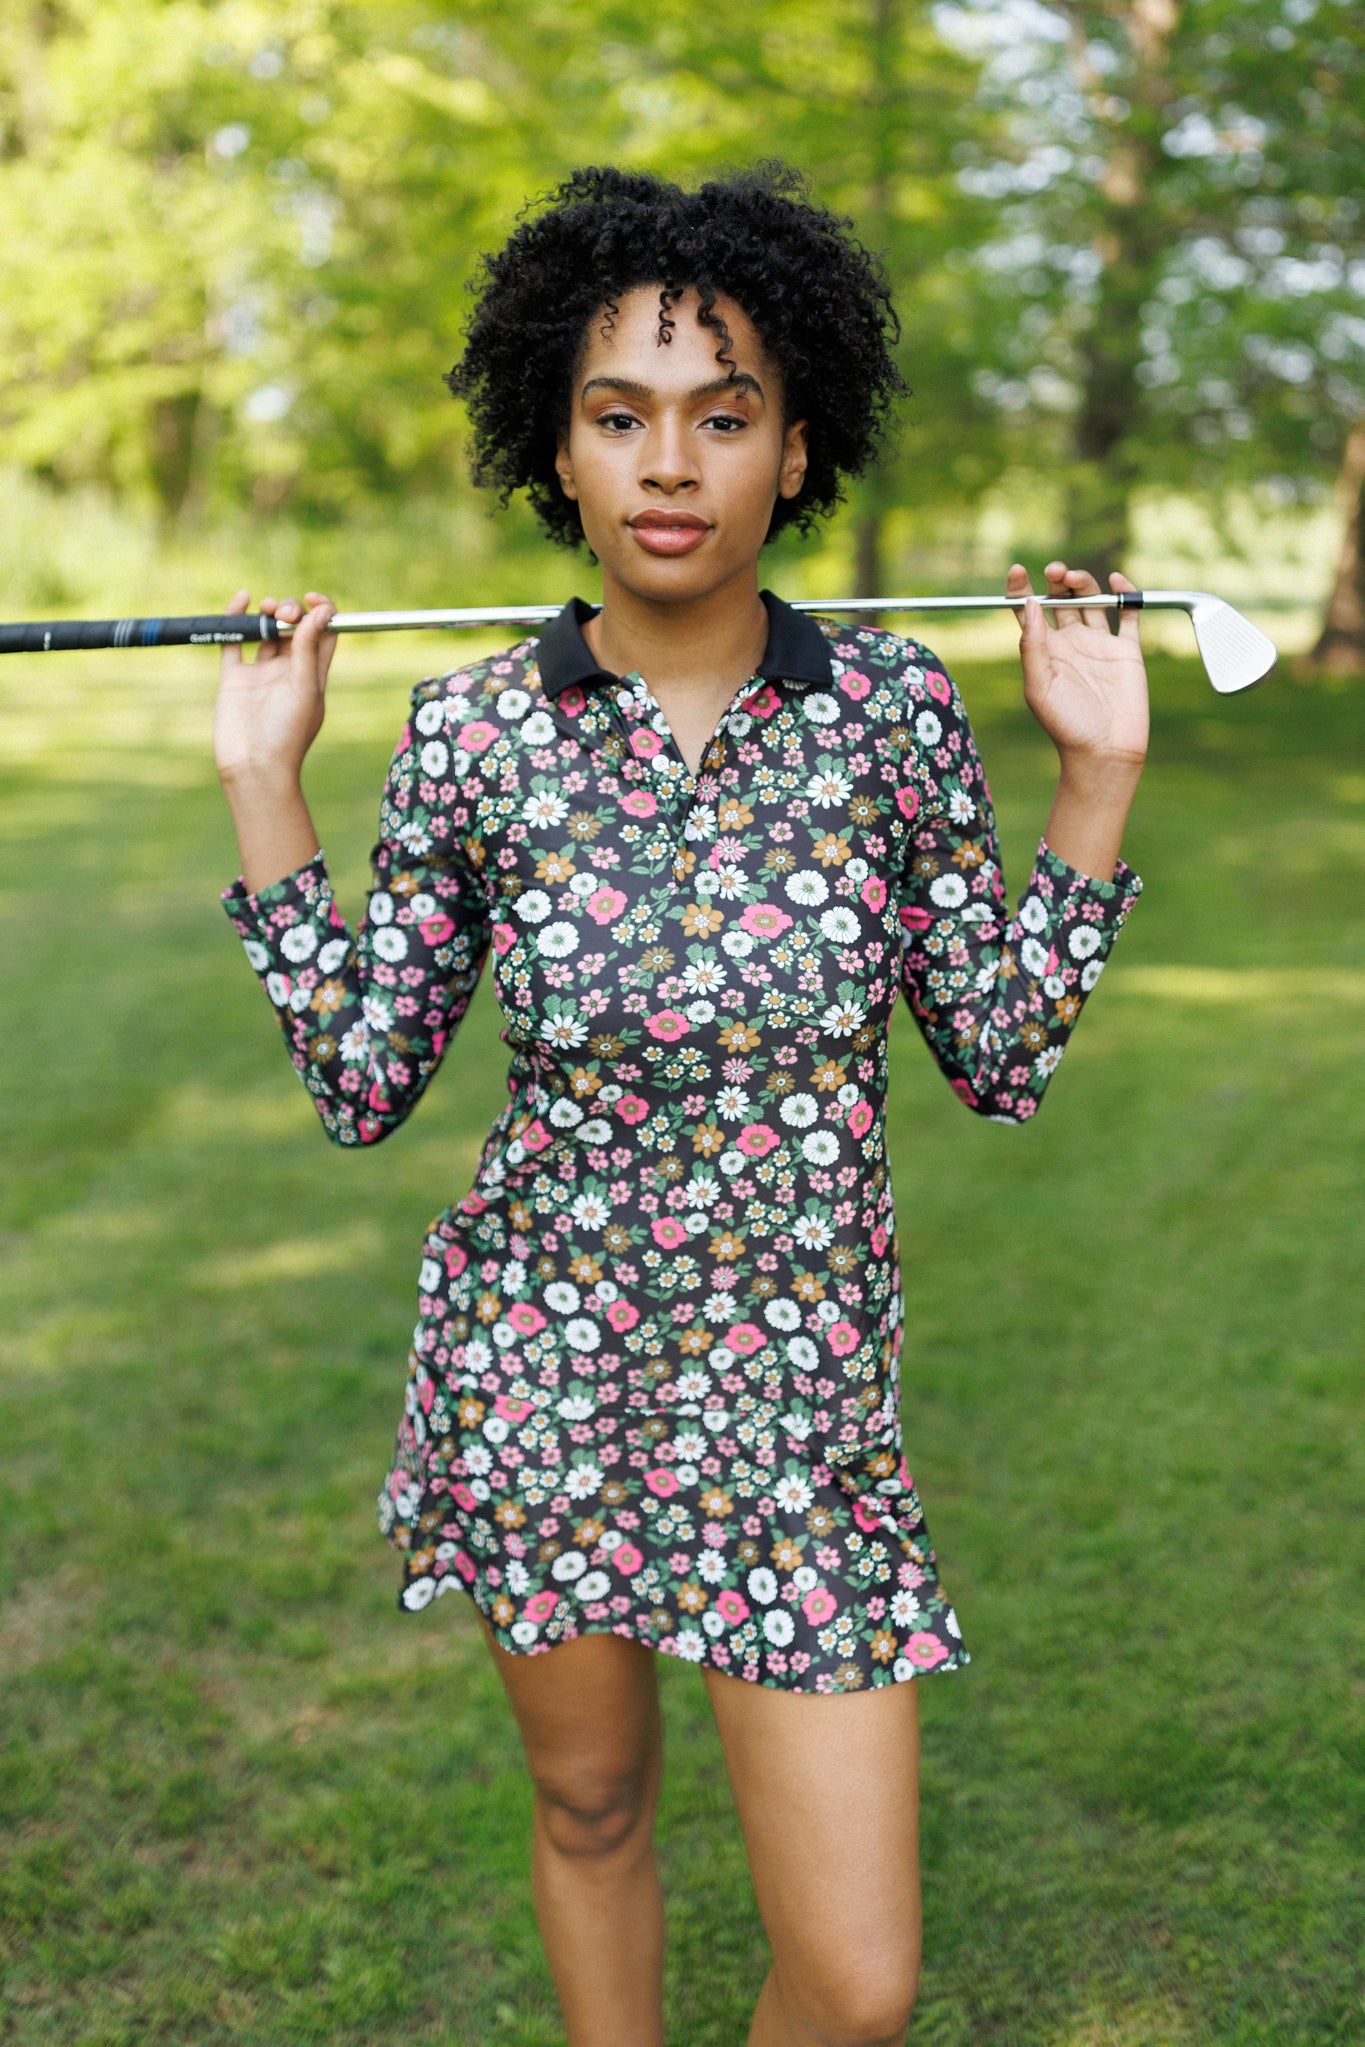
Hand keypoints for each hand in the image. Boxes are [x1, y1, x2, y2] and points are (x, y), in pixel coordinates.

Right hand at [212, 588, 336, 789]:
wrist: (253, 767)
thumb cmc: (286, 735)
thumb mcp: (304, 688)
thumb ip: (309, 649)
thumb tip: (322, 612)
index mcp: (313, 676)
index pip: (323, 635)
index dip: (322, 612)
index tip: (313, 600)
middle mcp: (288, 672)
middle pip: (294, 629)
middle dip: (291, 611)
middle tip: (283, 613)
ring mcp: (260, 674)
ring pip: (266, 632)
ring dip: (267, 612)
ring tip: (266, 609)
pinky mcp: (234, 678)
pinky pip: (234, 641)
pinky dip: (236, 618)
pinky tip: (242, 599)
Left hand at [1012, 561, 1148, 768]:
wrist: (1105, 750)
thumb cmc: (1066, 725)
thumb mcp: (1038, 686)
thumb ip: (1032, 646)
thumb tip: (1028, 603)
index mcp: (1045, 651)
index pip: (1028, 612)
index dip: (1020, 589)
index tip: (1016, 571)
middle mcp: (1071, 643)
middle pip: (1061, 598)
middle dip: (1057, 579)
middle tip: (1055, 571)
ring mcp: (1100, 644)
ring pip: (1092, 600)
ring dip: (1083, 581)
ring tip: (1075, 577)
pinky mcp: (1128, 650)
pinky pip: (1130, 614)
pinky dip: (1126, 593)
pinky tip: (1116, 580)